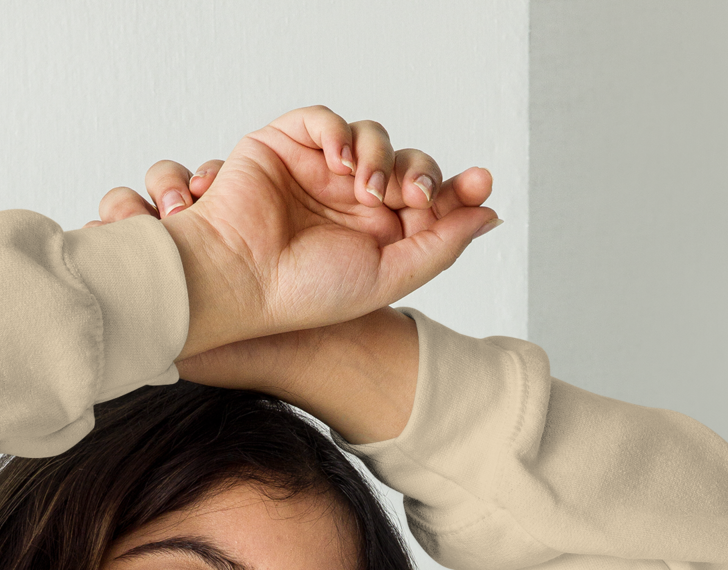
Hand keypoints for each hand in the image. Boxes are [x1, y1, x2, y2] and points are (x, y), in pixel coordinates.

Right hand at [84, 106, 499, 361]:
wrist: (238, 282)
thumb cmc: (302, 293)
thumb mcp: (386, 278)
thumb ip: (439, 247)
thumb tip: (489, 214)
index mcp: (374, 235)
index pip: (425, 200)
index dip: (455, 189)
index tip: (480, 185)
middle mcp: (348, 201)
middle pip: (405, 163)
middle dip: (419, 173)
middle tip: (413, 197)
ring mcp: (317, 172)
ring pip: (371, 137)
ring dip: (379, 156)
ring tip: (366, 189)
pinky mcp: (284, 146)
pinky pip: (324, 118)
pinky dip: (339, 130)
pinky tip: (341, 161)